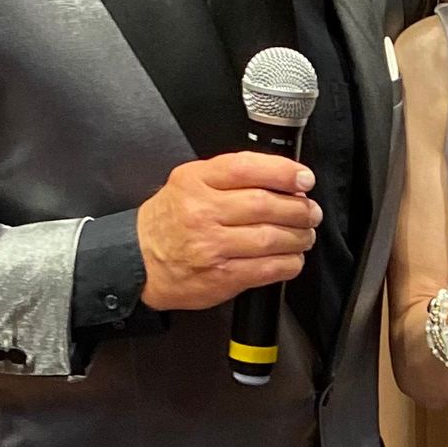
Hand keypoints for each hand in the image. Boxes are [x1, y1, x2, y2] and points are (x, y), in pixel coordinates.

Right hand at [137, 152, 320, 310]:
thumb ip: (231, 174)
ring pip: (271, 238)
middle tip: (311, 211)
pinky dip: (289, 263)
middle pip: (265, 205)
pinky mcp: (220, 278)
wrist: (136, 260)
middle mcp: (202, 212)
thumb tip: (284, 177)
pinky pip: (267, 269)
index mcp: (196, 182)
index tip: (305, 179)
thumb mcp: (189, 181)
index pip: (247, 168)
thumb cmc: (169, 219)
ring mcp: (211, 247)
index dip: (284, 172)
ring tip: (305, 234)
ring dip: (299, 237)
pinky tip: (292, 258)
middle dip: (299, 208)